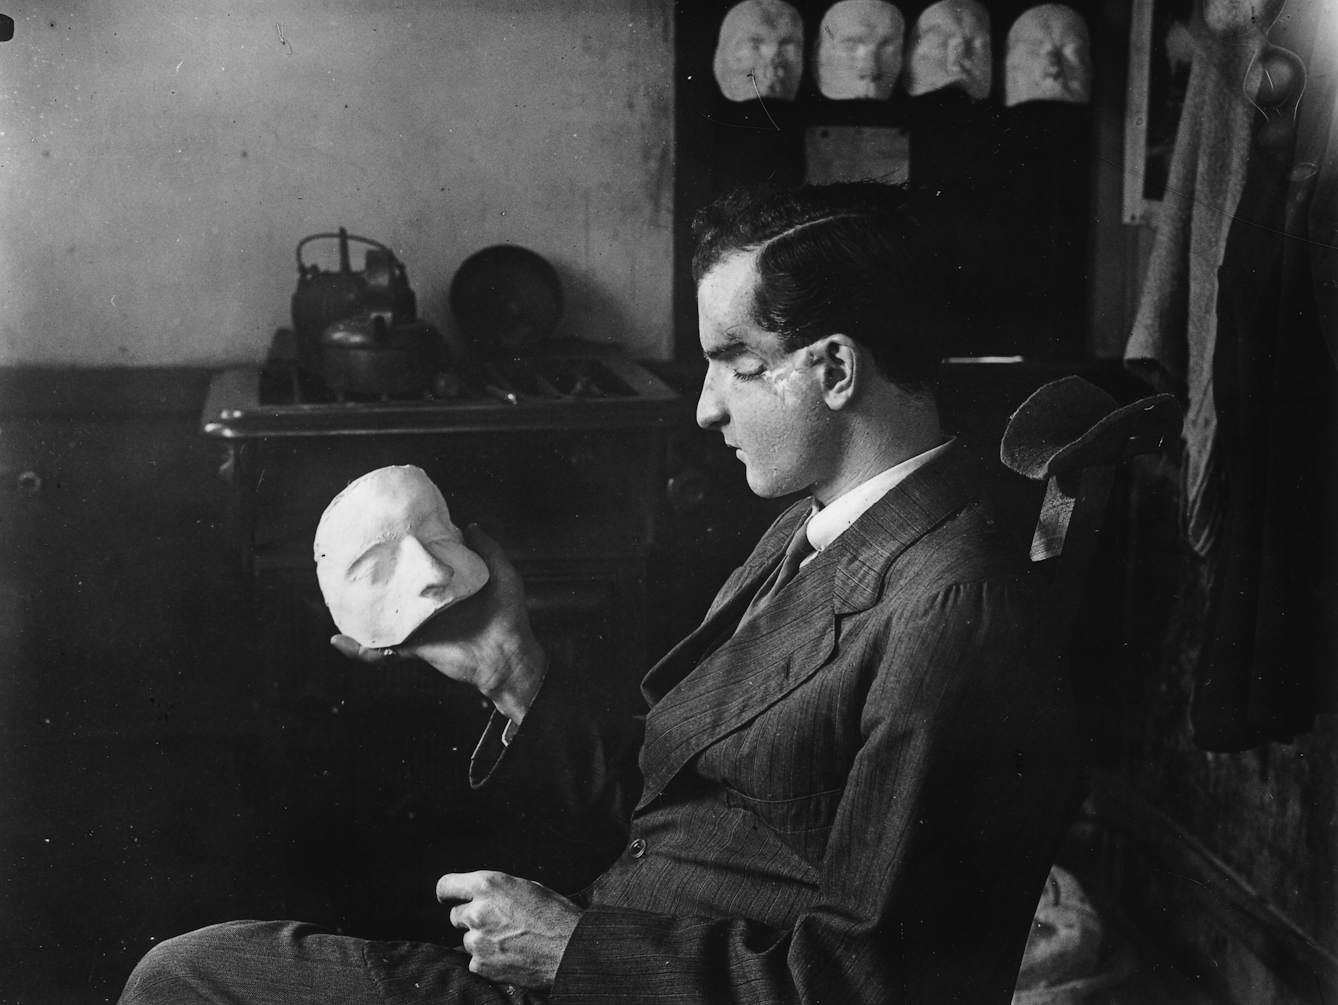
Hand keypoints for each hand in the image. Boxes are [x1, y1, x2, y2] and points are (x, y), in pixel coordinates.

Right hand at [331, 525, 545, 722]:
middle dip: (375, 580)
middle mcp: (429, 605)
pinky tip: (341, 640)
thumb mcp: (502, 574)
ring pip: (383, 617)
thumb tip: (469, 524)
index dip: (406, 555)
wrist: (508, 656)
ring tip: (335, 598)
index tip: (390, 538)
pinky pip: (383, 648)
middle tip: (355, 563)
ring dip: (359, 612)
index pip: (421, 568)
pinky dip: (361, 648)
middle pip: (396, 591)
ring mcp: (420, 626)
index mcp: (447, 587)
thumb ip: (487, 549)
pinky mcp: (415, 646)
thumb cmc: (509, 616)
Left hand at [437, 870, 581, 988]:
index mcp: (488, 885)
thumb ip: (497, 890)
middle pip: (456, 915)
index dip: (448, 893)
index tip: (449, 898)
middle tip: (497, 923)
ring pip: (467, 940)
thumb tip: (482, 896)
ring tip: (511, 941)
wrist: (571, 949)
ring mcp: (477, 941)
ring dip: (482, 940)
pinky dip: (489, 960)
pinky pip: (476, 961)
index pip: (446, 886)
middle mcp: (477, 911)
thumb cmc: (555, 914)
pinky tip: (511, 956)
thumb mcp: (527, 887)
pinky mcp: (481, 965)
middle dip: (471, 918)